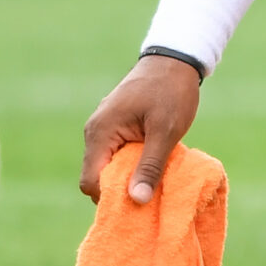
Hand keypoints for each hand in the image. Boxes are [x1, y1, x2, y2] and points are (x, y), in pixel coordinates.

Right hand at [81, 54, 200, 206]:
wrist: (174, 59)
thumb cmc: (170, 92)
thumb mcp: (165, 131)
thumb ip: (150, 166)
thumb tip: (136, 200)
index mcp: (101, 133)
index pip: (91, 181)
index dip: (111, 199)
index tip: (137, 206)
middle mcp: (95, 132)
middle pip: (97, 178)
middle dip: (120, 192)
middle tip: (149, 198)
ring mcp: (104, 129)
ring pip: (108, 168)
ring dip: (128, 179)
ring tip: (152, 184)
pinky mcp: (115, 128)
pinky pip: (116, 156)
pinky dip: (131, 166)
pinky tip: (152, 168)